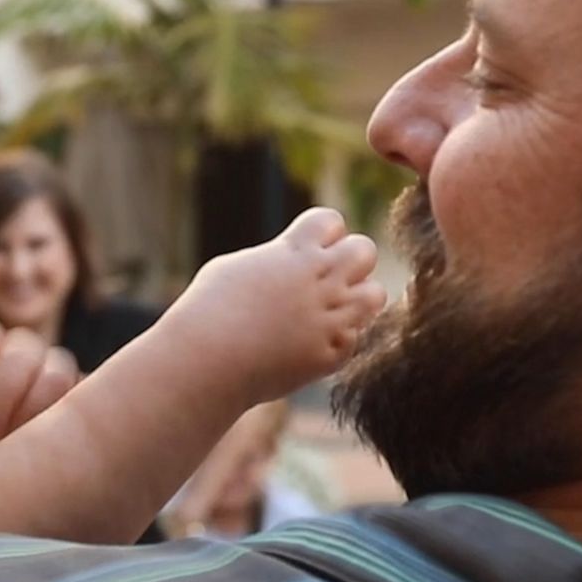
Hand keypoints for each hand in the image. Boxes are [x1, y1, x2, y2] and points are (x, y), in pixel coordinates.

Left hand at [0, 314, 80, 460]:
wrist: (29, 465)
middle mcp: (29, 354)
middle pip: (19, 355)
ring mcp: (64, 373)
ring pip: (55, 375)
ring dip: (30, 416)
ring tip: (14, 457)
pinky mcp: (92, 399)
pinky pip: (87, 401)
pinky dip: (63, 428)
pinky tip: (48, 456)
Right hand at [160, 207, 386, 405]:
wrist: (206, 360)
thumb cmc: (208, 311)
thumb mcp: (235, 268)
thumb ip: (274, 259)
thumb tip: (288, 258)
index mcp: (294, 251)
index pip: (332, 220)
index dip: (322, 235)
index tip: (305, 253)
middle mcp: (319, 280)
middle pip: (364, 250)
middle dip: (350, 261)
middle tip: (326, 280)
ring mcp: (329, 318)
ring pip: (375, 295)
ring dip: (356, 300)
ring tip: (330, 311)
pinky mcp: (330, 354)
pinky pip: (356, 338)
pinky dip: (339, 340)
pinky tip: (312, 344)